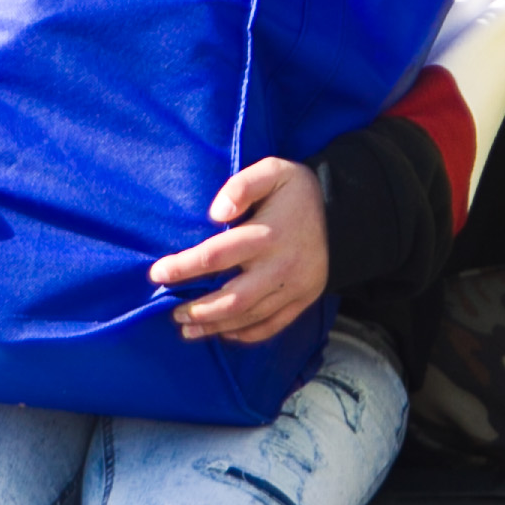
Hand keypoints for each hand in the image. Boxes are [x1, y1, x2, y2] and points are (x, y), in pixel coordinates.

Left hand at [150, 158, 328, 343]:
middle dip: (198, 309)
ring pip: (249, 317)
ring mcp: (294, 287)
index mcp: (267, 235)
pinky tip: (225, 333)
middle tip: (173, 312)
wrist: (348, 212)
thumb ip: (241, 186)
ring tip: (188, 328)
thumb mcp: (273, 171)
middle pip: (231, 299)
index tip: (157, 274)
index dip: (182, 267)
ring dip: (215, 326)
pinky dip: (247, 334)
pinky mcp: (305, 299)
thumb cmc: (299, 190)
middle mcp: (280, 266)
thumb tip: (215, 214)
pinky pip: (273, 325)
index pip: (214, 256)